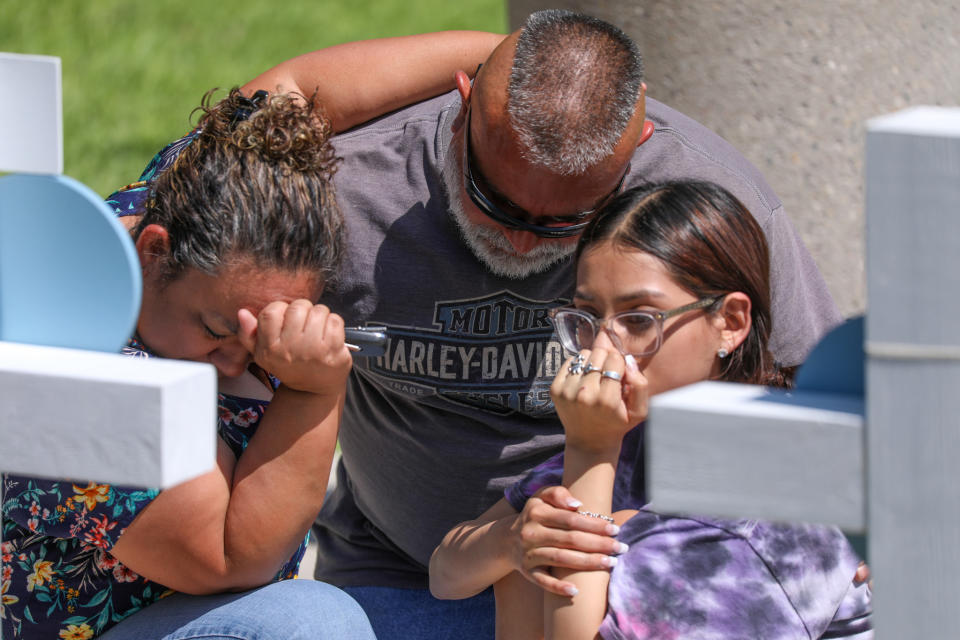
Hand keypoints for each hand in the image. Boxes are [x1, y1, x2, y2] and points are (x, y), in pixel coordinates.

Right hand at [237, 300, 351, 394]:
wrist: (313, 389)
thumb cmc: (289, 365)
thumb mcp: (263, 354)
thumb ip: (249, 334)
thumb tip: (242, 313)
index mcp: (270, 348)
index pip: (271, 311)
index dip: (281, 309)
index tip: (286, 319)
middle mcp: (290, 349)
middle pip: (298, 307)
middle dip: (303, 310)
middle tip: (304, 323)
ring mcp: (313, 350)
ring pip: (319, 311)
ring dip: (320, 316)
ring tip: (317, 330)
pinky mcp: (333, 351)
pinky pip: (335, 320)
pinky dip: (334, 324)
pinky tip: (329, 335)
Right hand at [509, 486, 626, 596]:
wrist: (506, 540)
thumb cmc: (534, 515)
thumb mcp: (541, 497)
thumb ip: (558, 494)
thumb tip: (578, 505)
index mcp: (537, 513)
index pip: (571, 519)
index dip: (594, 524)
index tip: (615, 529)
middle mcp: (531, 533)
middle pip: (570, 539)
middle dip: (598, 544)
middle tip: (621, 547)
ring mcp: (529, 554)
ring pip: (561, 559)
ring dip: (587, 563)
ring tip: (611, 563)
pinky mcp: (527, 571)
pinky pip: (543, 581)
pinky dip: (558, 588)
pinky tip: (576, 592)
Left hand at [551, 348, 647, 452]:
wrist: (589, 442)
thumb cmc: (617, 424)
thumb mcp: (638, 411)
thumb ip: (640, 385)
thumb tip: (628, 361)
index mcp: (606, 400)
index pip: (615, 359)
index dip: (620, 364)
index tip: (619, 375)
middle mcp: (584, 394)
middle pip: (598, 354)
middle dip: (606, 360)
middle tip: (607, 376)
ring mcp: (567, 391)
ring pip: (584, 354)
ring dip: (592, 362)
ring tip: (595, 378)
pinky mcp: (555, 389)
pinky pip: (570, 361)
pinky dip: (578, 366)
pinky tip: (583, 380)